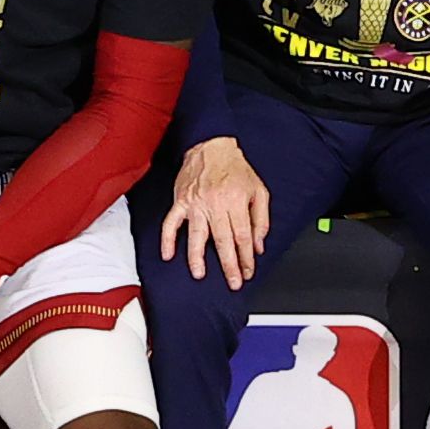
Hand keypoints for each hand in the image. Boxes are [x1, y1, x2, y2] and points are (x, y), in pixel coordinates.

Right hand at [163, 137, 272, 283]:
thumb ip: (261, 219)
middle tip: (232, 282)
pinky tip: (168, 254)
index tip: (248, 272)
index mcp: (236, 201)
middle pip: (223, 240)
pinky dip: (168, 239)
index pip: (242, 236)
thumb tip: (258, 245)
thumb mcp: (258, 190)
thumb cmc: (235, 168)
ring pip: (197, 235)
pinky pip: (171, 223)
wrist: (212, 147)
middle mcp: (215, 204)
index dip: (246, 257)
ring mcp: (196, 204)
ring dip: (197, 257)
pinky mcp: (181, 202)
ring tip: (200, 274)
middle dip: (229, 265)